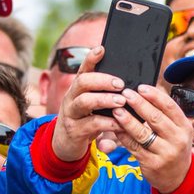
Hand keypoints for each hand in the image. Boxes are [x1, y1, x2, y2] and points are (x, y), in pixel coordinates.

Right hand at [50, 46, 125, 162]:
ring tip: (121, 101)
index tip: (102, 48)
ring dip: (105, 100)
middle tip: (120, 84)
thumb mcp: (93, 106)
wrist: (66, 145)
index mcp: (78, 88)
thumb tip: (127, 83)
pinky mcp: (75, 131)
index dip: (91, 58)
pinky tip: (121, 124)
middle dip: (102, 80)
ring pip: (85, 102)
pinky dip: (109, 123)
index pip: (83, 68)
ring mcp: (71, 114)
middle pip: (82, 82)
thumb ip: (105, 94)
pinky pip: (92, 124)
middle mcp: (71, 97)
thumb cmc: (86, 120)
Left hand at [111, 84, 193, 193]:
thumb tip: (145, 93)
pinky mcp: (152, 163)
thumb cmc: (174, 148)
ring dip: (128, 120)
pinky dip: (123, 136)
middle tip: (125, 94)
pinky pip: (134, 147)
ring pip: (143, 133)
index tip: (141, 87)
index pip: (170, 107)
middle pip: (155, 118)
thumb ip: (165, 115)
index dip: (154, 95)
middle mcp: (177, 140)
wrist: (179, 177)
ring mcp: (165, 153)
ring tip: (117, 110)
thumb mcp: (178, 131)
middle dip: (139, 104)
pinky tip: (116, 128)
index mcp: (184, 127)